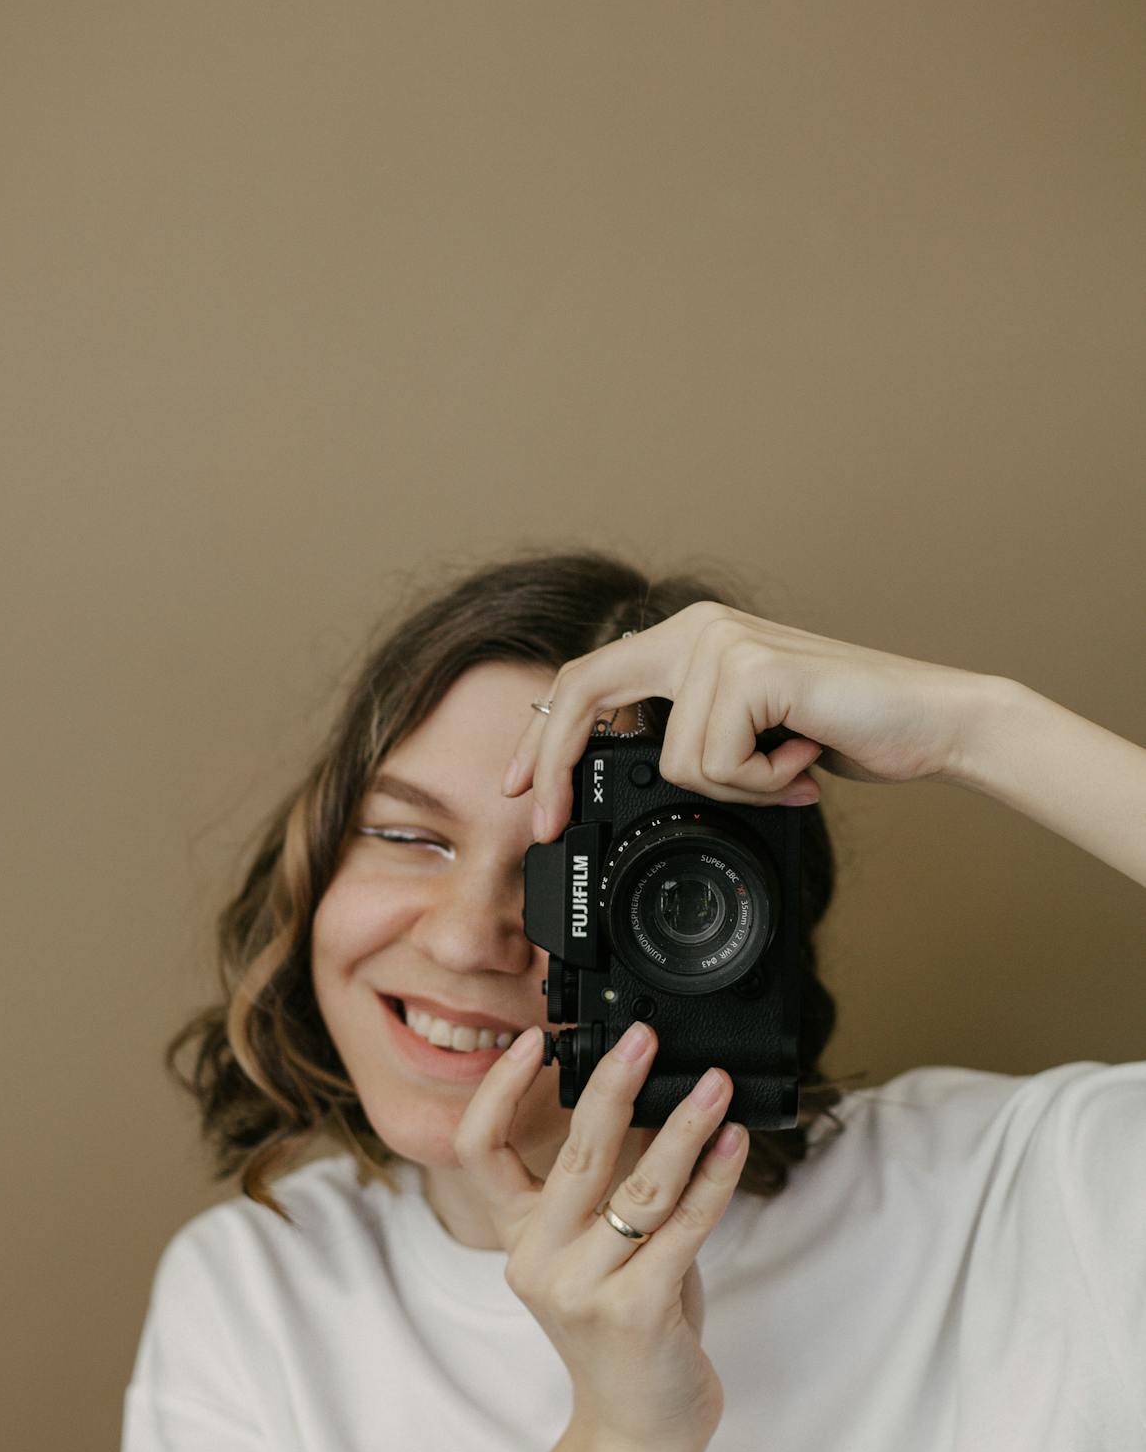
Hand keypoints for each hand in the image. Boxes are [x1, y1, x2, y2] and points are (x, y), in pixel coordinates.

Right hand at [451, 1020, 747, 1451]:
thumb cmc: (629, 1331)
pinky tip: (735, 1142)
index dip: (498, 1091)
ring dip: (685, 1126)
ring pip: (641, 1186)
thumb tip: (656, 1103)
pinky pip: (685, 1226)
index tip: (535, 1041)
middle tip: (644, 1038)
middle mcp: (540, 1259)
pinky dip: (715, 1178)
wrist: (639, 1430)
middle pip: (575, 1154)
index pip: (479, 1152)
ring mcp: (585, 1288)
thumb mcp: (598, 1254)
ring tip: (716, 1084)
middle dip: (612, 1084)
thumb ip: (612, 1191)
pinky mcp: (637, 1309)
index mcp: (519, 1239)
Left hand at [505, 600, 984, 837]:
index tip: (518, 789)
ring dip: (737, 787)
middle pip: (585, 693)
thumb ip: (690, 735)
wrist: (932, 723)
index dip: (543, 735)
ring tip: (790, 767)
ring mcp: (721, 643)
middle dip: (551, 763)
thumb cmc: (846, 733)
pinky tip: (805, 759)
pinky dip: (764, 784)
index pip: (588, 677)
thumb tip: (611, 774)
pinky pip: (717, 766)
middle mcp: (698, 626)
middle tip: (540, 825)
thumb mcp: (749, 735)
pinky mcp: (750, 671)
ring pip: (675, 759)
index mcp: (690, 636)